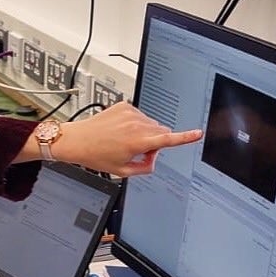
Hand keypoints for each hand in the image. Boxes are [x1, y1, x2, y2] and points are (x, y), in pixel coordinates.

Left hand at [16, 101, 201, 176]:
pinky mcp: (124, 106)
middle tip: (137, 152)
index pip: (168, 140)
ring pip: (151, 124)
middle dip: (155, 143)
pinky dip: (134, 124)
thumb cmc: (96, 155)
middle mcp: (136, 124)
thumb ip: (145, 168)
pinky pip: (140, 115)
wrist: (77, 140)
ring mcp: (130, 113)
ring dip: (145, 133)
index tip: (198, 134)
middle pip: (161, 132)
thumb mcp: (122, 170)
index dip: (185, 137)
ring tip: (124, 141)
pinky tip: (119, 131)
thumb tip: (154, 159)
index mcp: (138, 142)